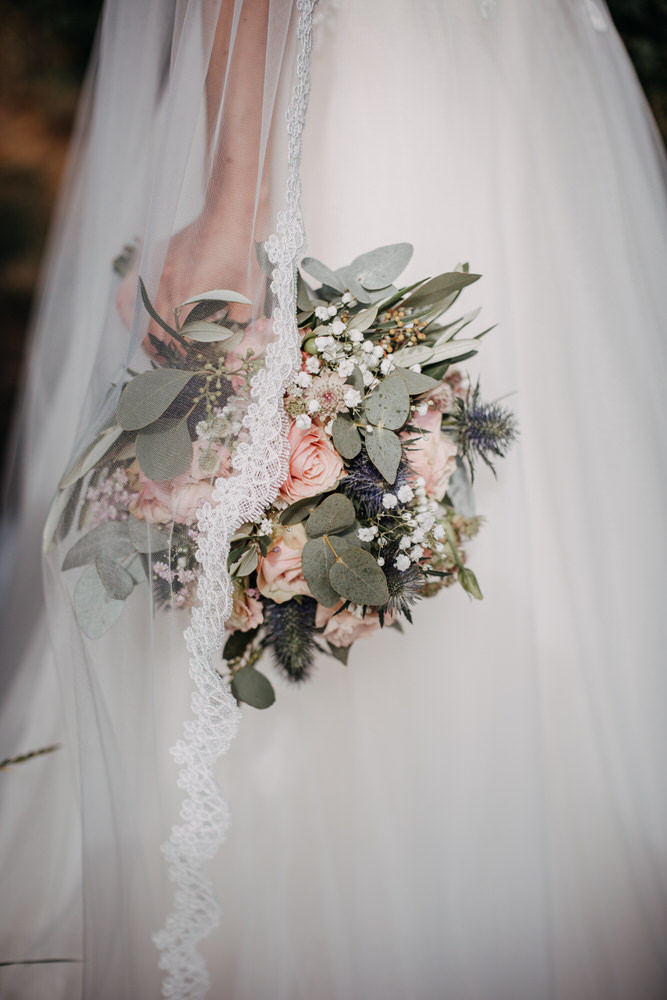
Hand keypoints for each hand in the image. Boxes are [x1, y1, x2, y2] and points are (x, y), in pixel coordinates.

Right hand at [117, 213, 261, 355]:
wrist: (231, 212)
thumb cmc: (245, 255)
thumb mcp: (247, 298)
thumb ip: (236, 331)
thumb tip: (228, 359)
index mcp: (190, 295)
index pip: (177, 343)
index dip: (183, 361)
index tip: (191, 369)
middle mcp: (165, 285)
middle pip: (155, 335)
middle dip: (166, 356)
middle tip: (177, 366)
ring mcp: (153, 272)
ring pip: (138, 319)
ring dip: (149, 339)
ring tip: (161, 351)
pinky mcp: (149, 262)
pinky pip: (129, 298)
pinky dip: (134, 318)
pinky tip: (144, 327)